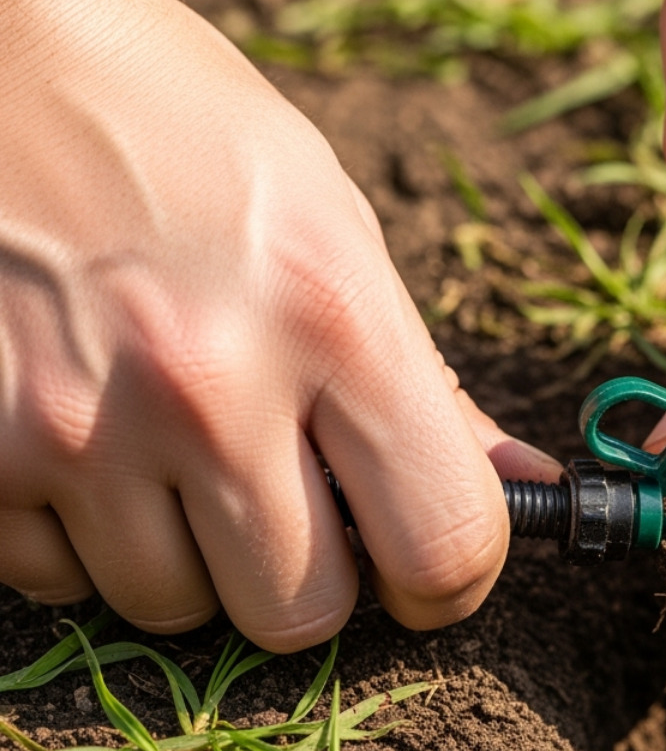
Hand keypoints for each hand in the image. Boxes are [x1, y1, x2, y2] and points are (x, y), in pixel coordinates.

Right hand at [0, 0, 557, 650]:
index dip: (449, 581)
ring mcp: (76, 427)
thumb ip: (427, 383)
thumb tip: (524, 489)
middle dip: (309, 580)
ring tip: (169, 447)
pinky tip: (86, 439)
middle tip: (289, 507)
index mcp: (332, 318)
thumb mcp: (335, 228)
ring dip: (189, 558)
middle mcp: (206, 387)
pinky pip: (57, 581)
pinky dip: (81, 539)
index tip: (424, 569)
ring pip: (175, 610)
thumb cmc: (185, 134)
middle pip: (303, 616)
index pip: (442, 546)